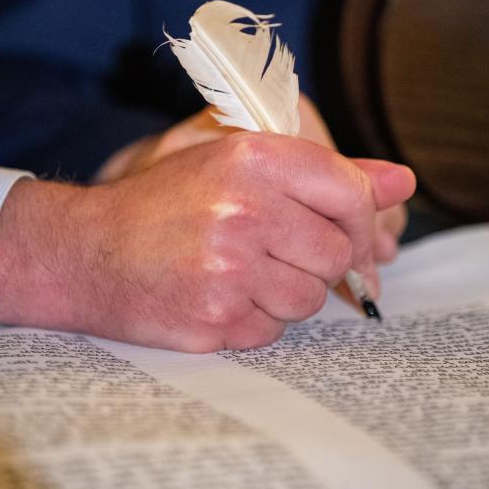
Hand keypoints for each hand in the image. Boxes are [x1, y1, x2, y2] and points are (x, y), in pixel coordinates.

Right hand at [0, 133, 415, 351]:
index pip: (351, 192)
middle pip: (336, 252)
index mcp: (254, 158)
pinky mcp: (214, 318)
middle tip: (276, 254)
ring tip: (243, 275)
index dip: (360, 221)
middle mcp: (245, 209)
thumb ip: (325, 173)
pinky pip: (274, 331)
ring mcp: (229, 269)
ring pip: (310, 298)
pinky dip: (257, 321)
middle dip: (318, 261)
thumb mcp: (237, 165)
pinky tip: (220, 298)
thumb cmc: (165, 205)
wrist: (85, 253)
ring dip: (287, 294)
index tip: (346, 235)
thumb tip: (404, 182)